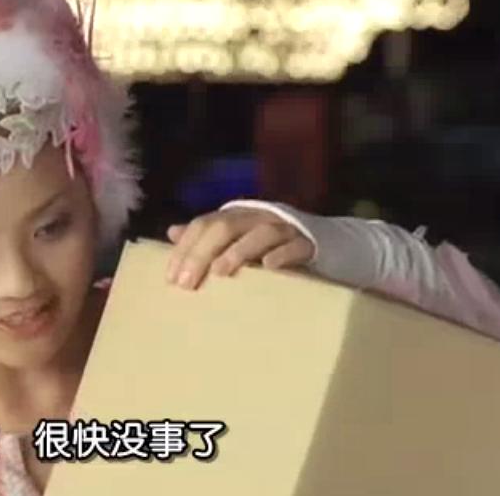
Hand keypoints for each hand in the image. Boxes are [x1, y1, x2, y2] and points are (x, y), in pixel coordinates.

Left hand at [166, 207, 314, 289]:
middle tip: (186, 283)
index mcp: (237, 216)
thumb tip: (172, 232)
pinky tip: (268, 267)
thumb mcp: (236, 241)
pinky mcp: (309, 243)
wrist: (328, 244)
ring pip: (259, 233)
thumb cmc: (271, 247)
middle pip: (225, 227)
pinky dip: (282, 254)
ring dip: (237, 251)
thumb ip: (206, 237)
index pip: (204, 224)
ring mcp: (284, 229)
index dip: (186, 248)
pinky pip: (295, 246)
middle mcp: (257, 218)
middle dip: (202, 253)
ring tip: (220, 272)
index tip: (171, 278)